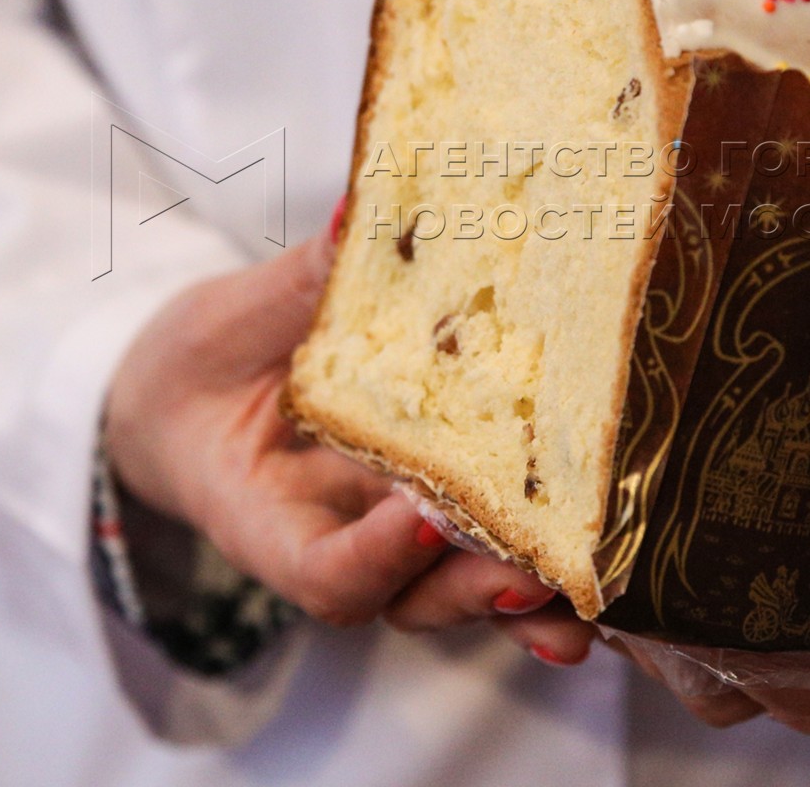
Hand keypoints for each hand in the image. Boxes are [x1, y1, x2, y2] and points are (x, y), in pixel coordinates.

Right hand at [101, 218, 593, 663]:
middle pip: (413, 598)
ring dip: (528, 590)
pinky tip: (607, 550)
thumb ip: (303, 281)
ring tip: (589, 578)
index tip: (424, 515)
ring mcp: (398, 538)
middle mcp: (344, 542)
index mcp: (268, 517)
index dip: (376, 557)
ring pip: (462, 587)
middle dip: (476, 588)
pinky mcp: (446, 507)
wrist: (201, 391)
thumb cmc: (209, 361)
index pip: (323, 571)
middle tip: (531, 575)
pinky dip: (547, 558)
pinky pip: (494, 546)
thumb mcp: (236, 318)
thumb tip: (359, 210)